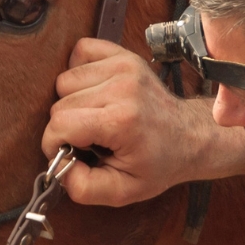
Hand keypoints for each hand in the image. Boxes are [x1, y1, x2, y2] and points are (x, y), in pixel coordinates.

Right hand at [41, 38, 244, 205]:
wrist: (189, 137)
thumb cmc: (156, 164)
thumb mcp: (122, 192)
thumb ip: (82, 187)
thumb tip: (58, 164)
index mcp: (122, 121)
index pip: (60, 124)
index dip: (54, 143)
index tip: (68, 153)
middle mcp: (122, 88)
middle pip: (59, 104)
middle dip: (65, 126)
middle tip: (89, 138)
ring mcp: (123, 67)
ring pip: (64, 80)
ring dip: (71, 100)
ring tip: (94, 115)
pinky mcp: (123, 55)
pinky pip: (81, 51)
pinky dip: (80, 71)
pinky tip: (94, 91)